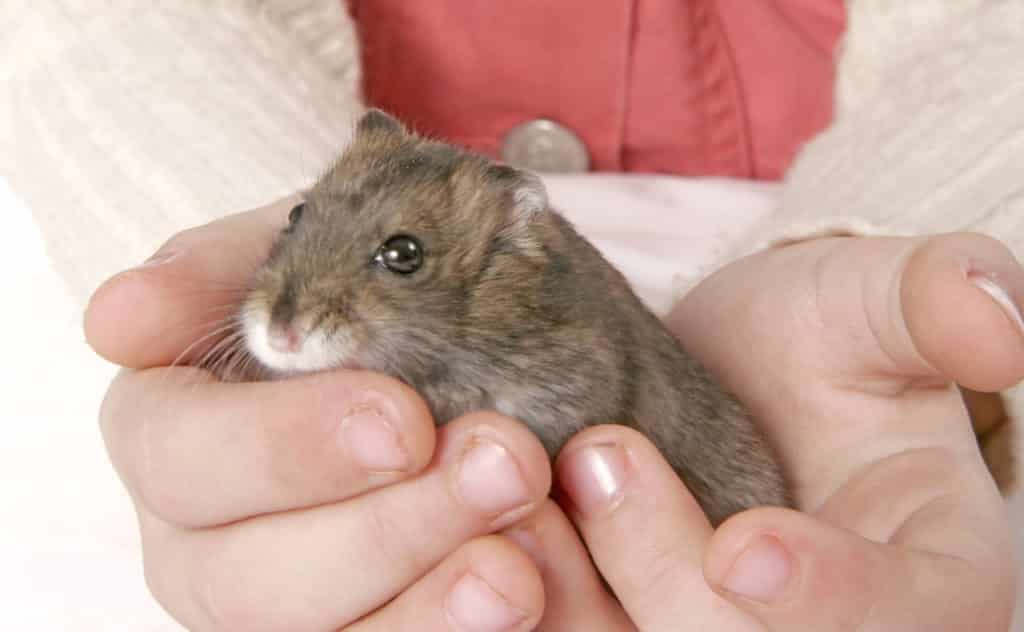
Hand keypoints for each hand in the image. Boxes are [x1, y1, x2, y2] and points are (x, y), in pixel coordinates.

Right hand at [86, 198, 553, 630]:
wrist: (430, 338)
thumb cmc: (349, 293)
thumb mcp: (296, 253)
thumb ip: (214, 273)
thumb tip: (119, 320)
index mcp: (169, 434)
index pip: (177, 454)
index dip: (284, 447)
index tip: (404, 420)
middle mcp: (201, 537)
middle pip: (246, 577)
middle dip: (384, 527)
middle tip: (502, 462)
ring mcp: (273, 601)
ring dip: (426, 602)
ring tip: (520, 559)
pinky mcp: (347, 624)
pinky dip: (447, 628)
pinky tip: (520, 588)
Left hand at [504, 233, 1021, 630]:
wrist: (733, 375)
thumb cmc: (820, 342)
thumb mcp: (878, 306)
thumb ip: (934, 305)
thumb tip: (1005, 326)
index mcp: (929, 580)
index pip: (897, 620)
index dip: (827, 600)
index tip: (747, 548)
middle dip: (667, 576)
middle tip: (600, 458)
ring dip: (577, 601)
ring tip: (518, 499)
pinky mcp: (632, 623)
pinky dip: (534, 602)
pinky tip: (488, 530)